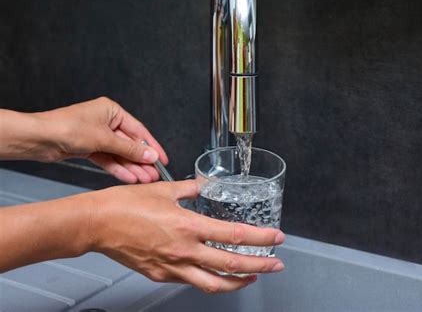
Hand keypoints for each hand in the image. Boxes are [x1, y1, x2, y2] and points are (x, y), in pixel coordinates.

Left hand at [38, 97, 167, 182]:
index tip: (162, 159)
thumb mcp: (105, 139)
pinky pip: (109, 160)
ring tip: (144, 179)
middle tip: (154, 173)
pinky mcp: (89, 148)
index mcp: (111, 111)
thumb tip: (149, 154)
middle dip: (141, 160)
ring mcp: (97, 136)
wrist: (39, 138)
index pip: (139, 130)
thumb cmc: (66, 127)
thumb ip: (129, 149)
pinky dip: (118, 168)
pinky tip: (129, 177)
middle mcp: (105, 122)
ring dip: (132, 167)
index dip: (152, 146)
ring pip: (120, 154)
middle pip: (130, 144)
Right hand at [88, 180, 285, 292]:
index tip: (275, 238)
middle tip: (276, 264)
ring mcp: (173, 267)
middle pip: (231, 264)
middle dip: (260, 266)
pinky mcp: (161, 275)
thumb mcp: (164, 190)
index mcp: (188, 226)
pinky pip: (191, 281)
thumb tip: (204, 185)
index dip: (260, 238)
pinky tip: (213, 272)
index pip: (235, 235)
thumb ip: (191, 188)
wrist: (96, 224)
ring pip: (214, 284)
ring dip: (238, 281)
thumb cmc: (125, 205)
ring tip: (251, 277)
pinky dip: (208, 279)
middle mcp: (184, 250)